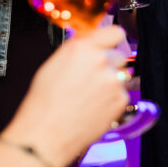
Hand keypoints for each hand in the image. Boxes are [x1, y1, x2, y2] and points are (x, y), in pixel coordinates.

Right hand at [0, 26, 128, 166]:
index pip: (115, 32)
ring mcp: (114, 81)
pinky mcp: (121, 99)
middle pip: (118, 55)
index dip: (111, 41)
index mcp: (82, 49)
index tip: (109, 46)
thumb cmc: (45, 102)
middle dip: (108, 65)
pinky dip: (112, 100)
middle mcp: (101, 61)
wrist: (47, 133)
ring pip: (121, 75)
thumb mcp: (54, 64)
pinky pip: (122, 93)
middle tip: (91, 80)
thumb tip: (93, 44)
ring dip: (111, 83)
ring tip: (89, 97)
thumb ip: (79, 51)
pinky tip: (94, 107)